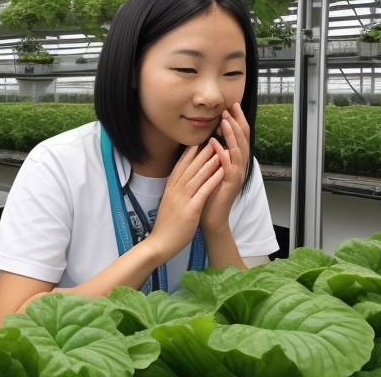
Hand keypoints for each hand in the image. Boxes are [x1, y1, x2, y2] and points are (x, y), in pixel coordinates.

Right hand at [144, 142, 223, 262]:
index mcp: (170, 188)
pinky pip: (203, 190)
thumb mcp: (169, 203)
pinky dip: (212, 178)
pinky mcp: (190, 209)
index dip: (189, 152)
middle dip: (201, 151)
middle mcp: (175, 190)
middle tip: (212, 137)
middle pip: (189, 166)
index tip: (198, 140)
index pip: (180, 166)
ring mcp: (182, 198)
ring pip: (197, 175)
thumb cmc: (166, 225)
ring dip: (209, 160)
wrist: (159, 243)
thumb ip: (175, 191)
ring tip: (219, 147)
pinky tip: (221, 170)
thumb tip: (181, 181)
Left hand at [200, 103, 249, 235]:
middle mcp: (240, 165)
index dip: (238, 120)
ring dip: (231, 134)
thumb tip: (212, 135)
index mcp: (237, 160)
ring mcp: (237, 175)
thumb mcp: (213, 167)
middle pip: (243, 139)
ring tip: (224, 120)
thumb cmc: (210, 190)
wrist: (211, 216)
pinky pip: (228, 166)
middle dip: (237, 122)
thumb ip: (216, 153)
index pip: (240, 136)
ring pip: (238, 150)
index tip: (231, 105)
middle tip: (230, 107)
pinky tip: (214, 143)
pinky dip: (222, 153)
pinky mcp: (231, 184)